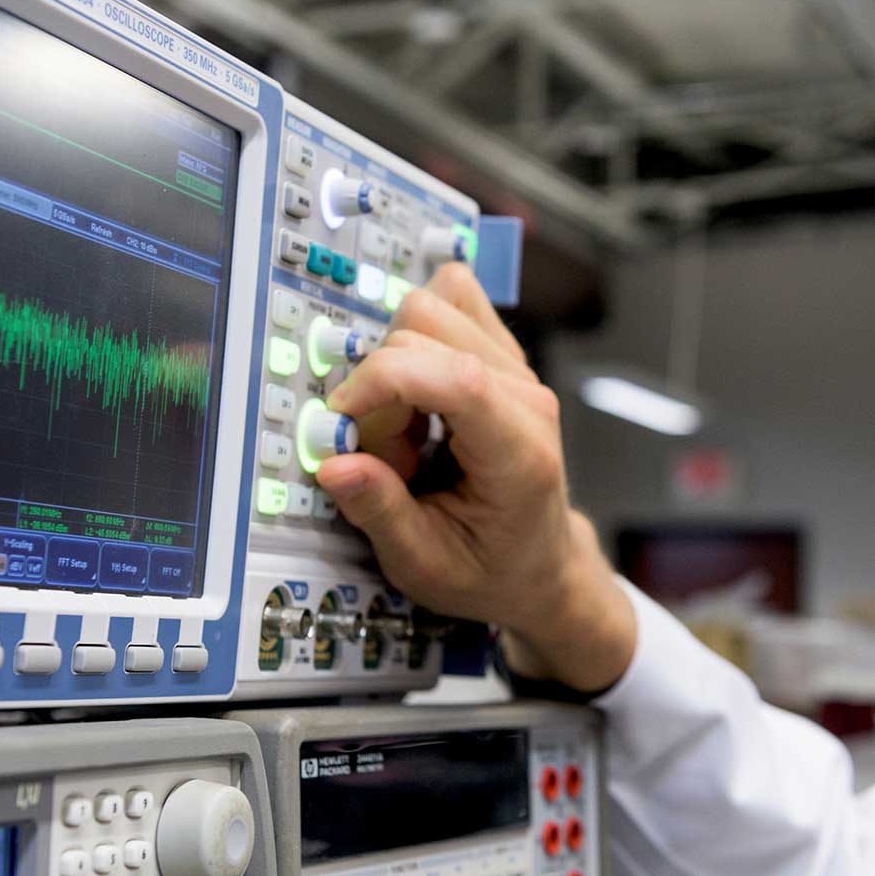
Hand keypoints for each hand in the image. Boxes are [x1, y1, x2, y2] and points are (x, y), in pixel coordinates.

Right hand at [315, 263, 635, 690]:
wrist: (541, 565)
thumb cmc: (490, 570)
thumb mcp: (425, 566)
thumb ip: (380, 513)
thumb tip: (333, 464)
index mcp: (518, 453)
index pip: (454, 376)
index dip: (382, 382)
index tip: (342, 422)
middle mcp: (527, 396)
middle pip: (426, 329)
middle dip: (381, 388)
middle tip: (389, 458)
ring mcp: (519, 369)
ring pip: (429, 308)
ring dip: (395, 366)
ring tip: (407, 432)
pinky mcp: (503, 356)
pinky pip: (448, 304)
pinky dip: (414, 345)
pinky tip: (418, 402)